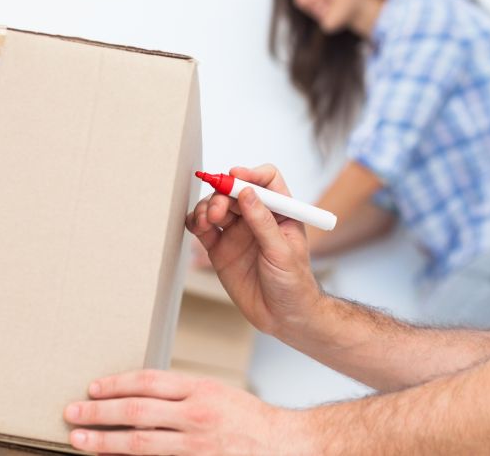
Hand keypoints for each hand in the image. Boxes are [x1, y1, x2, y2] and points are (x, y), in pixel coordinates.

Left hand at [64, 370, 308, 454]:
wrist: (285, 445)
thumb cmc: (251, 421)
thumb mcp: (218, 395)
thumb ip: (183, 395)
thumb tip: (141, 398)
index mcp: (202, 390)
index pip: (149, 381)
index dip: (117, 384)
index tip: (94, 388)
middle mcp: (197, 415)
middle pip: (136, 411)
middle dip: (99, 412)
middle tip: (72, 412)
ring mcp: (196, 446)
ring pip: (139, 443)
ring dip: (103, 442)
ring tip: (80, 439)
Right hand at [185, 165, 322, 335]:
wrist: (283, 316)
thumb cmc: (293, 283)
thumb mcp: (281, 251)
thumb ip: (262, 222)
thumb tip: (247, 192)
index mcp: (280, 212)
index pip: (266, 180)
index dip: (251, 174)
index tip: (235, 176)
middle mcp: (257, 218)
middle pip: (235, 191)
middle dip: (222, 194)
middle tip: (217, 211)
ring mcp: (237, 232)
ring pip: (216, 206)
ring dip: (206, 207)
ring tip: (206, 222)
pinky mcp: (220, 248)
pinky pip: (203, 228)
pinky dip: (195, 222)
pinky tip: (197, 227)